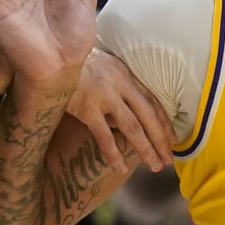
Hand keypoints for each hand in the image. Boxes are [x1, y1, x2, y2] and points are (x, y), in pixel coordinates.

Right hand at [71, 49, 175, 173]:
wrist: (51, 57)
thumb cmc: (75, 65)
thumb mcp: (103, 68)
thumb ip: (118, 87)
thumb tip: (129, 112)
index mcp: (125, 74)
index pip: (152, 101)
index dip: (164, 122)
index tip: (173, 140)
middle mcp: (120, 84)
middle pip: (148, 115)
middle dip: (161, 139)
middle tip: (169, 159)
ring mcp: (104, 96)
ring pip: (133, 127)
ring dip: (146, 148)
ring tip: (154, 166)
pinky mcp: (87, 108)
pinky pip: (104, 136)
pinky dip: (114, 153)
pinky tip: (121, 167)